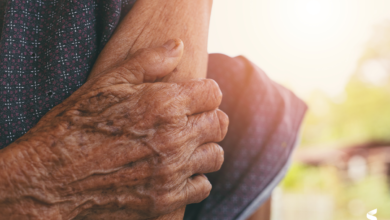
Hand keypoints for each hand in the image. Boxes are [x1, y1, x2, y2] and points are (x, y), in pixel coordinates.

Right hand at [0, 39, 227, 219]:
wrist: (49, 178)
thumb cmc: (75, 126)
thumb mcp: (108, 82)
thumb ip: (149, 62)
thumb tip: (178, 47)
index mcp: (164, 105)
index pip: (213, 94)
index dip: (203, 93)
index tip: (192, 97)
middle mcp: (174, 139)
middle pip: (219, 123)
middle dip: (206, 118)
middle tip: (188, 120)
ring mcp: (172, 172)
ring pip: (214, 155)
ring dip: (203, 147)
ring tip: (183, 145)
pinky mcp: (165, 200)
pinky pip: (201, 186)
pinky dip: (194, 178)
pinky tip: (175, 170)